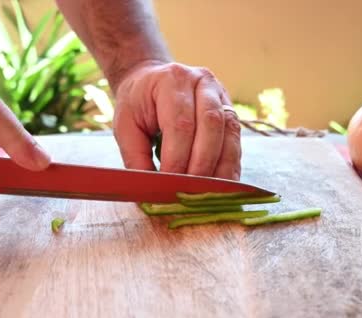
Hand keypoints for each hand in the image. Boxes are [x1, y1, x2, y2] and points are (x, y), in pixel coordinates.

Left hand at [112, 62, 241, 179]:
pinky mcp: (231, 112)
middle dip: (201, 165)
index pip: (180, 124)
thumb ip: (136, 157)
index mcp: (173, 80)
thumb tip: (152, 190)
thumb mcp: (125, 125)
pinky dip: (230, 167)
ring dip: (221, 168)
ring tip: (209, 194)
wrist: (151, 81)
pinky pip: (236, 142)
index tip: (169, 186)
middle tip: (190, 192)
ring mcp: (222, 96)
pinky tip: (223, 187)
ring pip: (230, 133)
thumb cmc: (137, 103)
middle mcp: (203, 82)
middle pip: (211, 126)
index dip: (177, 159)